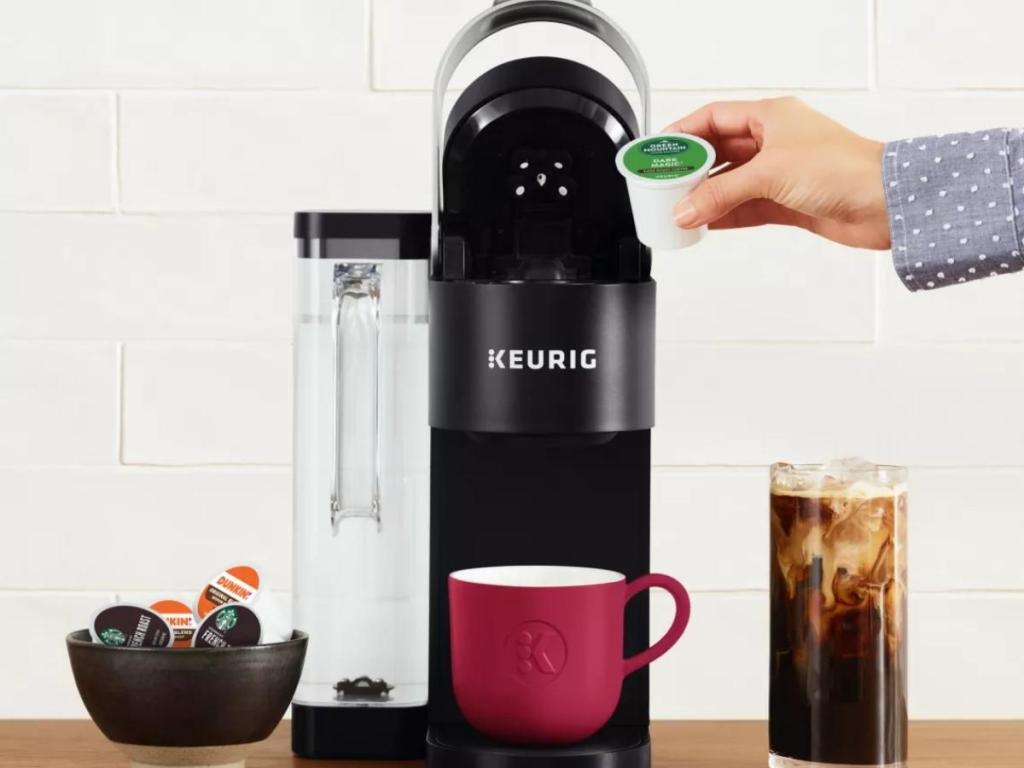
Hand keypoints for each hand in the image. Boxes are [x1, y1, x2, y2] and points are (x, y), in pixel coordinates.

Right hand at [666, 97, 889, 249]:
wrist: (885, 204)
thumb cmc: (844, 169)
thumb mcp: (770, 174)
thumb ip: (722, 193)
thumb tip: (686, 209)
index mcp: (771, 117)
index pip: (714, 117)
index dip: (684, 132)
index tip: (660, 150)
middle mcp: (774, 142)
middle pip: (719, 152)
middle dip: (691, 170)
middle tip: (664, 185)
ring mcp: (780, 173)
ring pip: (730, 182)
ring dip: (706, 196)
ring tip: (678, 209)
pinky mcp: (787, 203)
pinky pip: (744, 207)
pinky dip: (724, 215)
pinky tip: (704, 223)